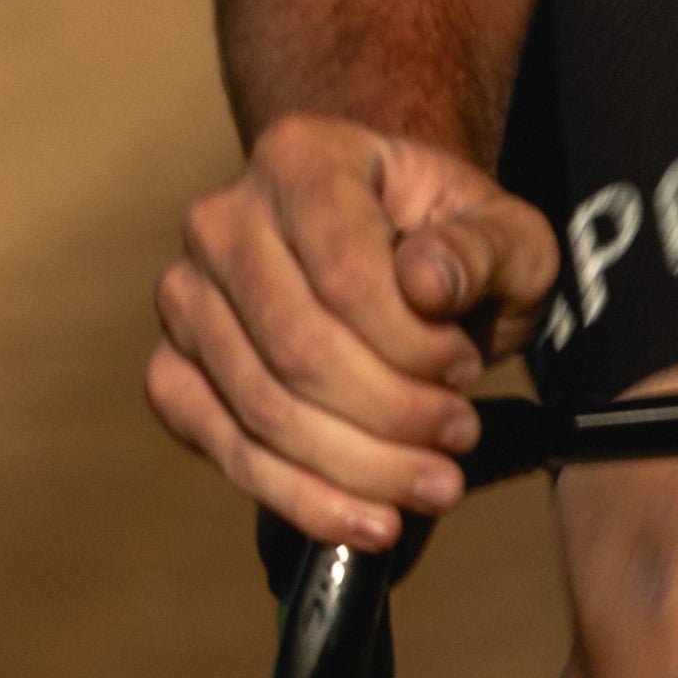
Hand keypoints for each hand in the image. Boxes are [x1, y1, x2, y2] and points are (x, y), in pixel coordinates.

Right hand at [149, 113, 560, 548]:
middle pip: (298, 349)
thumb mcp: (505, 232)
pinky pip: (224, 450)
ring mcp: (185, 298)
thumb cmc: (451, 242)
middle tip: (459, 438)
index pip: (347, 276)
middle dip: (390, 414)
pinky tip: (369, 520)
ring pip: (262, 409)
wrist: (393, 253)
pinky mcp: (172, 370)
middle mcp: (222, 220)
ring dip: (358, 466)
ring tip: (434, 483)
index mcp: (302, 157)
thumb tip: (427, 285)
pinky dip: (302, 499)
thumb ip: (482, 250)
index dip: (412, 344)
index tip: (467, 370)